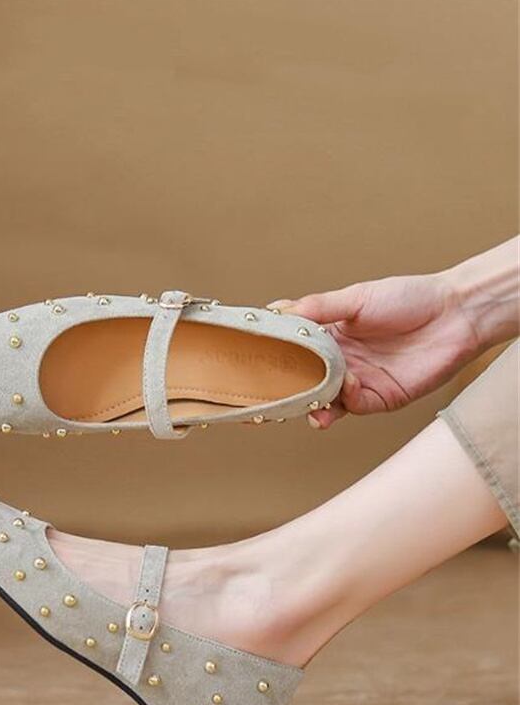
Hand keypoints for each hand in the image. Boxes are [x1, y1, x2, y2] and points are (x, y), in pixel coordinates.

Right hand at [276, 272, 482, 428]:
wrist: (456, 314)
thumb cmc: (409, 298)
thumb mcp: (356, 298)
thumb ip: (318, 308)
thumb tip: (277, 311)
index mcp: (329, 335)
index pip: (292, 351)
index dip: (272, 358)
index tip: (249, 363)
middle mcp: (339, 361)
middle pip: (304, 382)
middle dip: (285, 393)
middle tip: (267, 398)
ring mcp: (358, 381)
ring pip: (325, 400)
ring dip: (313, 404)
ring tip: (308, 402)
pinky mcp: (380, 397)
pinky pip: (354, 405)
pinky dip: (345, 399)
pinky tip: (346, 384)